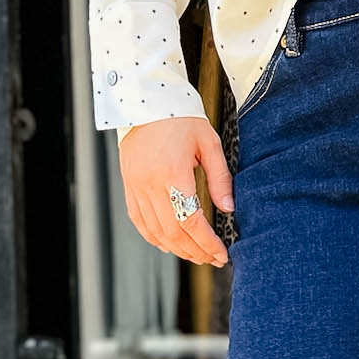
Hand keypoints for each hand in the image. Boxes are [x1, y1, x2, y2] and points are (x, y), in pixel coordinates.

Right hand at [118, 116, 234, 266]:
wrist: (145, 99)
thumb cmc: (180, 117)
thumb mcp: (209, 143)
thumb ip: (220, 178)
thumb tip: (229, 209)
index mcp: (172, 173)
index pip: (191, 221)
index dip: (207, 243)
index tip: (221, 253)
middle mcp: (150, 184)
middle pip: (173, 232)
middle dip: (195, 251)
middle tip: (212, 259)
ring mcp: (135, 186)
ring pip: (154, 231)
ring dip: (176, 248)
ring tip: (196, 255)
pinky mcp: (128, 185)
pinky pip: (138, 220)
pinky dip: (154, 237)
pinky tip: (169, 244)